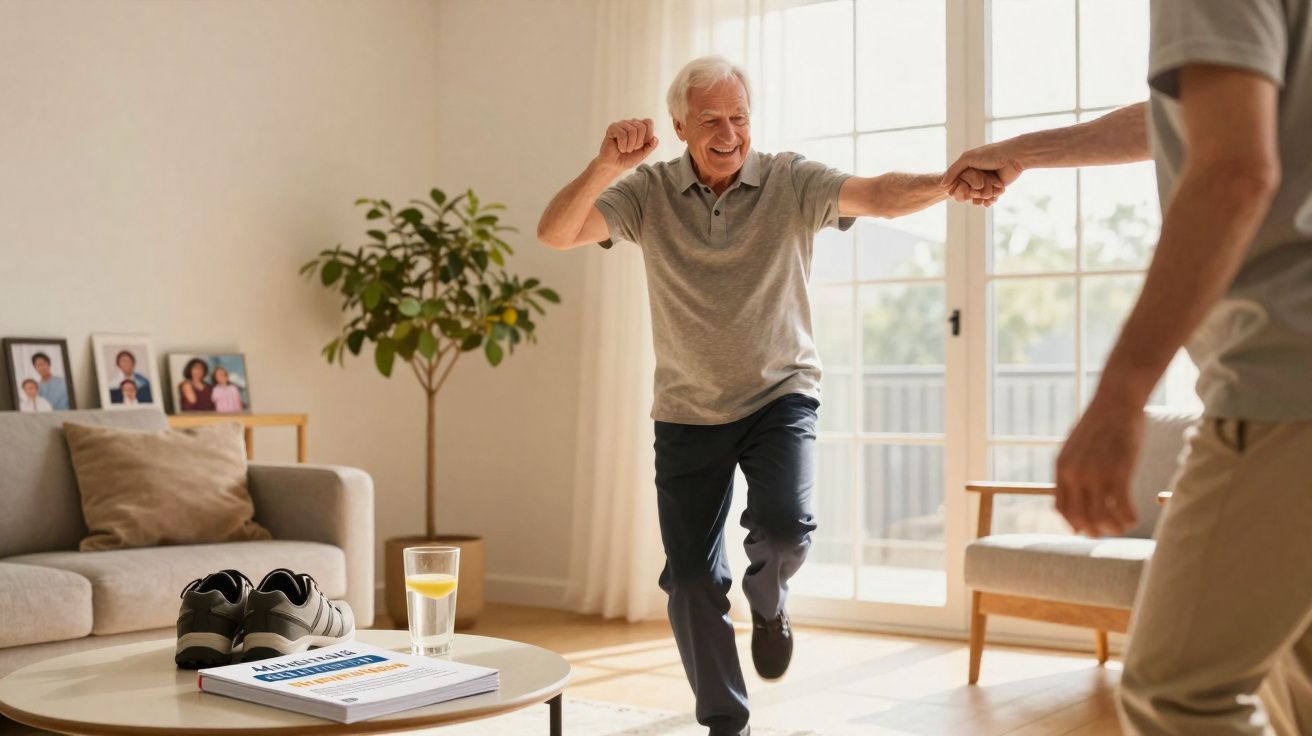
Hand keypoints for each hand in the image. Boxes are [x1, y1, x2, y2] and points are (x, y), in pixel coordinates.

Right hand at [597, 118, 658, 170]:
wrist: (614, 165)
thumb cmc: (627, 158)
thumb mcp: (643, 154)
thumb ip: (650, 146)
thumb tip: (655, 139)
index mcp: (639, 127)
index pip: (648, 122)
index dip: (648, 134)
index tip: (643, 145)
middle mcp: (630, 123)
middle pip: (641, 127)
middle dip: (638, 143)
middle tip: (631, 149)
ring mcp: (621, 124)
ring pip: (632, 130)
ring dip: (630, 145)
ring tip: (625, 149)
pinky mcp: (612, 128)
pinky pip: (622, 134)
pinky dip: (622, 145)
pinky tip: (619, 148)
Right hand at [941, 142, 1025, 204]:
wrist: (1014, 157)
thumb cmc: (991, 155)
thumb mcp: (968, 159)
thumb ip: (953, 171)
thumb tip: (942, 185)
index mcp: (968, 167)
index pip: (958, 183)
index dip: (959, 189)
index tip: (960, 192)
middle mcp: (977, 175)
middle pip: (968, 192)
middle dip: (973, 194)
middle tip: (978, 191)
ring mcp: (987, 182)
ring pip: (979, 197)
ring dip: (982, 198)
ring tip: (987, 194)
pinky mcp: (997, 188)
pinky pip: (989, 199)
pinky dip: (990, 200)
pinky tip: (992, 199)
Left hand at [1054, 398, 1143, 537]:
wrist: (1116, 400)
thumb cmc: (1101, 422)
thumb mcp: (1076, 445)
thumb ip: (1073, 467)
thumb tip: (1078, 490)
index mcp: (1061, 467)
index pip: (1061, 508)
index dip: (1073, 524)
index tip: (1086, 528)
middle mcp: (1074, 474)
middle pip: (1079, 518)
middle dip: (1094, 531)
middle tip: (1108, 531)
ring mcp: (1095, 474)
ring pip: (1101, 518)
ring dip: (1114, 528)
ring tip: (1124, 527)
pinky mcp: (1119, 473)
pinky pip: (1123, 508)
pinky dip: (1129, 518)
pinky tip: (1135, 518)